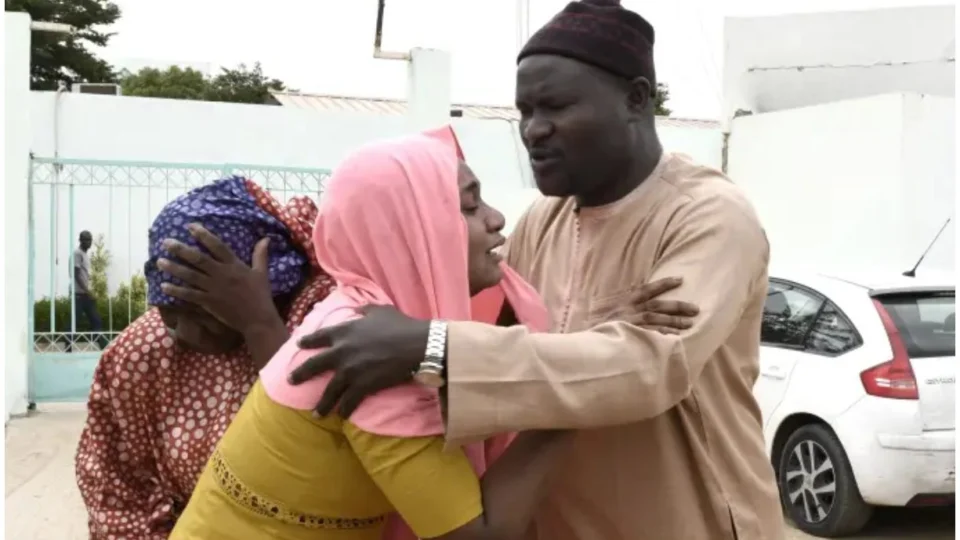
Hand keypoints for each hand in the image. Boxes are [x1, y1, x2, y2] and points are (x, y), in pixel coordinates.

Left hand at [157, 224, 281, 333]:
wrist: (257, 319)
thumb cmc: (260, 295)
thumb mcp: (262, 273)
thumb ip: (260, 255)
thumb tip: (266, 238)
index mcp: (234, 265)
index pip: (217, 246)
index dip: (203, 235)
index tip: (190, 226)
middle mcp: (221, 274)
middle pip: (198, 259)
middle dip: (181, 250)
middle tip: (166, 242)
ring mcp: (213, 288)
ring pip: (190, 275)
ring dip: (174, 268)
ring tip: (160, 261)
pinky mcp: (209, 302)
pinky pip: (189, 294)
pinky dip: (176, 290)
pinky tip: (164, 286)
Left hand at [288, 305, 428, 416]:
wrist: (415, 346)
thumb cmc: (399, 325)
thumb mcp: (379, 310)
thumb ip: (364, 310)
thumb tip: (356, 310)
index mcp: (344, 331)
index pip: (319, 337)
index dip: (307, 341)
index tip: (299, 345)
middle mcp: (341, 352)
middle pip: (314, 365)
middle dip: (300, 374)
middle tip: (290, 380)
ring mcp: (350, 371)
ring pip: (329, 391)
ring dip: (322, 403)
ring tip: (316, 413)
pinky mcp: (362, 386)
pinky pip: (349, 402)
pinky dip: (344, 410)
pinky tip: (341, 416)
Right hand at [598, 277, 699, 333]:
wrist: (587, 342)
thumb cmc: (598, 331)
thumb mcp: (611, 315)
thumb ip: (625, 311)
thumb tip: (641, 310)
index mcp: (624, 303)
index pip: (646, 289)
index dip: (663, 284)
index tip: (680, 279)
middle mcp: (629, 311)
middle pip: (657, 305)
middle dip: (677, 306)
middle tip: (695, 308)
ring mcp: (630, 323)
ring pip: (657, 318)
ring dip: (674, 320)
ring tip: (690, 323)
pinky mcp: (631, 336)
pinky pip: (651, 334)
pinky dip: (664, 334)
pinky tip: (676, 336)